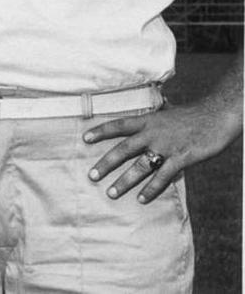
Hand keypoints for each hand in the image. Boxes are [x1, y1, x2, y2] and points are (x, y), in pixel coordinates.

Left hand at [84, 99, 240, 203]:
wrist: (217, 116)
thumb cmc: (193, 115)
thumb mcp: (169, 111)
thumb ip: (158, 114)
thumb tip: (157, 104)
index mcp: (148, 120)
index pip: (119, 125)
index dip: (101, 131)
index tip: (84, 138)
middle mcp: (153, 133)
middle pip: (123, 149)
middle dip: (106, 163)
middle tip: (92, 176)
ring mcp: (166, 146)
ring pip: (140, 166)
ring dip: (125, 181)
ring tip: (111, 193)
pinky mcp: (181, 158)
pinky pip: (163, 176)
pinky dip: (152, 188)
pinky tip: (142, 199)